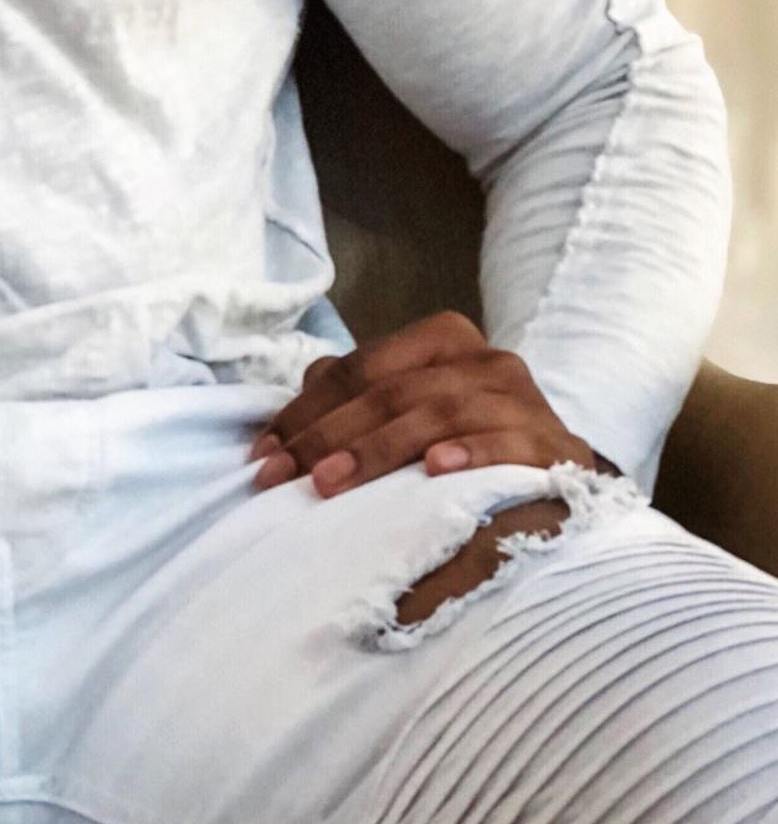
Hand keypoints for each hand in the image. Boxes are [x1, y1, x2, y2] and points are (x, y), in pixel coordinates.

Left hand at [248, 311, 598, 498]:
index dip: (305, 411)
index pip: (360, 368)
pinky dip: (468, 452)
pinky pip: (506, 442)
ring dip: (379, 449)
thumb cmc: (469, 440)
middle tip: (287, 477)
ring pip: (438, 411)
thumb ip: (355, 398)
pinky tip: (434, 470)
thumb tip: (289, 414)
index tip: (264, 456)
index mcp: (443, 341)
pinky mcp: (553, 444)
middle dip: (329, 435)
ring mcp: (522, 400)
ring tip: (332, 483)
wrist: (559, 475)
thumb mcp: (410, 411)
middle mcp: (485, 360)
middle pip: (392, 390)